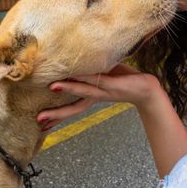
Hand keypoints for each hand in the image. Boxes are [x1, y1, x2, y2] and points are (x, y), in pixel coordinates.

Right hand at [37, 63, 162, 129]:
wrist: (147, 88)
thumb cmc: (124, 79)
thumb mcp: (103, 75)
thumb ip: (89, 71)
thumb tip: (73, 62)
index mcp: (91, 97)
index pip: (70, 108)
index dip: (56, 116)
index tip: (41, 125)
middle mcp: (95, 97)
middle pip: (73, 108)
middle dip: (56, 114)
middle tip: (39, 120)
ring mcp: (103, 91)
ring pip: (82, 91)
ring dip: (68, 88)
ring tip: (52, 87)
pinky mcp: (113, 84)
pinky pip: (96, 80)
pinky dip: (84, 78)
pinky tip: (75, 74)